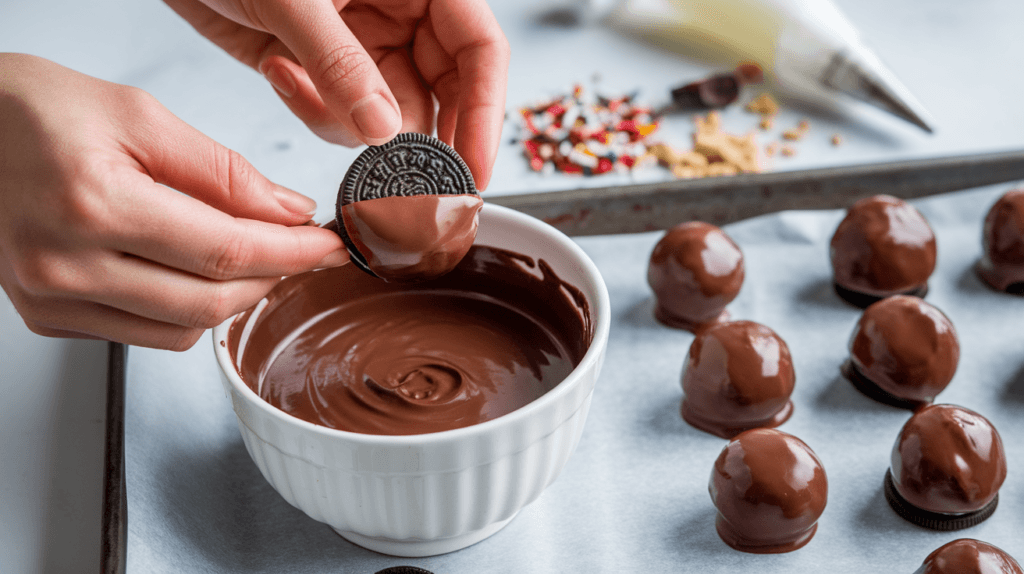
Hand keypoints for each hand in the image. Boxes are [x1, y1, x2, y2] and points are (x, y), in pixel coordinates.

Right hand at [0, 54, 347, 350]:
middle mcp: (64, 264)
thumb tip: (289, 212)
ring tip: (255, 258)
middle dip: (274, 279)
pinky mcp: (47, 316)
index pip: (225, 251)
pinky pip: (143, 333)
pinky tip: (196, 273)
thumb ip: (223, 171)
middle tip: (307, 253)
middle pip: (209, 303)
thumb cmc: (36, 111)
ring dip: (234, 300)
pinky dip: (186, 310)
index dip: (293, 254)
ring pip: (181, 331)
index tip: (330, 247)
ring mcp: (50, 299)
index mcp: (92, 203)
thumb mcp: (140, 115)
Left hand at [163, 0, 508, 188]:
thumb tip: (382, 130)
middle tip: (397, 178)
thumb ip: (341, 63)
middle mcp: (400, 16)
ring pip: (386, 116)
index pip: (480, 50)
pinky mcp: (322, 69)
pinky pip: (338, 115)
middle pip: (442, 93)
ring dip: (347, 123)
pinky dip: (311, 111)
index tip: (473, 168)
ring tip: (300, 84)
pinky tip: (278, 70)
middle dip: (413, 135)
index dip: (487, 110)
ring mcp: (362, 46)